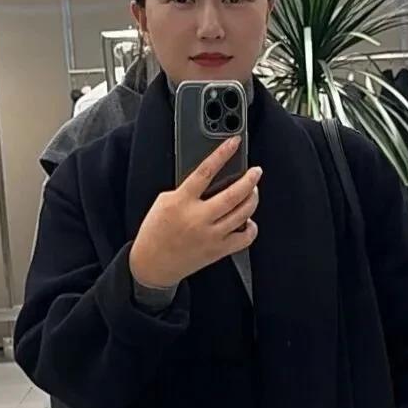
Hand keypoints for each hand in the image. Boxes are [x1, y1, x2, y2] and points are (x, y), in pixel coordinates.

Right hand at [130, 138, 260, 290]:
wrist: (152, 265)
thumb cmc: (155, 232)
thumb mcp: (163, 202)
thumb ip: (186, 190)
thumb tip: (210, 180)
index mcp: (181, 202)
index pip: (205, 171)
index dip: (222, 153)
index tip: (234, 142)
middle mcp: (198, 218)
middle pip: (233, 194)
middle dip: (250, 179)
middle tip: (256, 171)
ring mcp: (210, 235)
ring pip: (243, 213)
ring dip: (253, 198)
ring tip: (253, 191)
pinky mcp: (217, 251)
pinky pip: (244, 238)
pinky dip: (251, 227)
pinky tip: (248, 221)